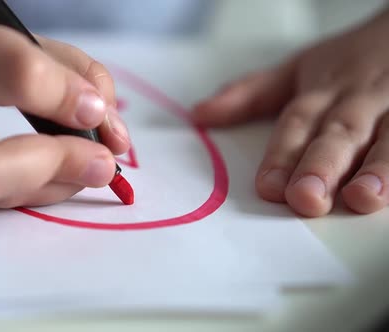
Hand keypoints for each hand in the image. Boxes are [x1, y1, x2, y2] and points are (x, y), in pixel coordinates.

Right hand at [0, 2, 129, 207]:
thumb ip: (59, 66)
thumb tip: (106, 118)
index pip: (9, 75)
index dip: (64, 97)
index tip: (96, 108)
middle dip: (58, 168)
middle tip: (104, 162)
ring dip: (59, 184)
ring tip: (93, 165)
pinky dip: (38, 189)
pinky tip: (63, 170)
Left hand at [193, 10, 388, 216]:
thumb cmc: (349, 61)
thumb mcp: (297, 70)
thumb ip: (251, 95)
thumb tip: (199, 114)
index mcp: (322, 92)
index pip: (297, 124)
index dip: (282, 155)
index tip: (267, 187)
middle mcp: (358, 103)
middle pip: (338, 135)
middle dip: (321, 166)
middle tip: (305, 198)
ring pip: (388, 139)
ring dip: (377, 169)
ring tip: (362, 198)